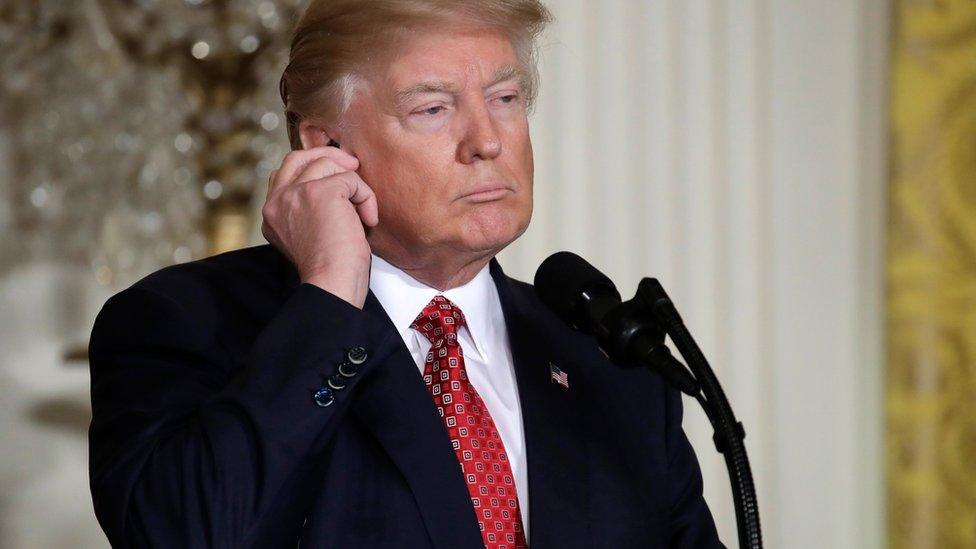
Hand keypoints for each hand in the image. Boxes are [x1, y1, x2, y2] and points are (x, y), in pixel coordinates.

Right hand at [261, 146, 378, 307]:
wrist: (332, 285)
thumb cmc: (330, 270)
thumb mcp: (310, 235)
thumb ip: (309, 210)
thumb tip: (338, 187)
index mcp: (272, 213)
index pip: (286, 174)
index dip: (313, 169)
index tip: (337, 179)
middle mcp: (277, 200)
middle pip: (298, 157)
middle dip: (328, 156)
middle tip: (353, 167)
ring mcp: (296, 193)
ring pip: (329, 165)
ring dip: (354, 185)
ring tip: (363, 213)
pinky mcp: (319, 192)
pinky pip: (351, 180)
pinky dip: (366, 197)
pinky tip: (368, 220)